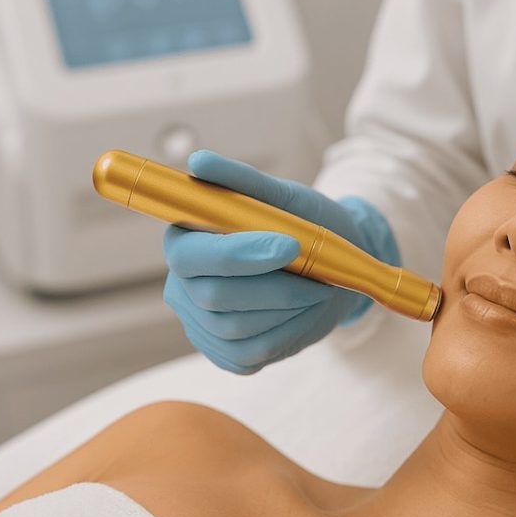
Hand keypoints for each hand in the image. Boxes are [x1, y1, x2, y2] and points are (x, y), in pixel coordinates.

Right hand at [162, 150, 398, 373]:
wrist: (333, 269)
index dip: (238, 254)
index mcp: (184, 240)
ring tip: (315, 287)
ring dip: (289, 308)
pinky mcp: (226, 355)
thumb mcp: (284, 198)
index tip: (289, 245)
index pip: (191, 256)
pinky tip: (303, 309)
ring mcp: (202, 325)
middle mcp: (182, 286)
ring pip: (238, 328)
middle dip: (276, 286)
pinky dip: (290, 332)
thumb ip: (241, 181)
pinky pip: (254, 353)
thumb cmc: (304, 226)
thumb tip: (199, 162)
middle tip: (317, 273)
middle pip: (214, 297)